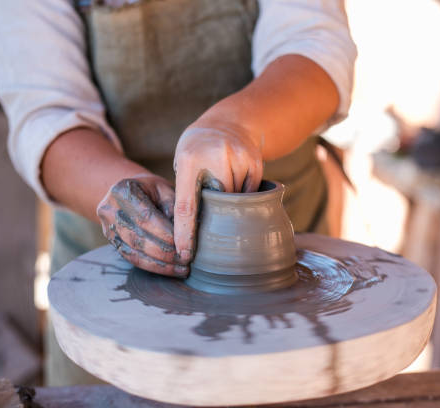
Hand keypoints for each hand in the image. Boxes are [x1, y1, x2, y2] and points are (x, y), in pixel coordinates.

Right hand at [97, 173, 188, 276]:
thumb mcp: (166, 189)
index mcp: (122, 191)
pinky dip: (152, 266)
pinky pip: (132, 259)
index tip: (185, 245)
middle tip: (186, 260)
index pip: (146, 217)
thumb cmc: (154, 190)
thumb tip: (185, 235)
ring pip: (134, 252)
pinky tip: (170, 270)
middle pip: (138, 237)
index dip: (166, 234)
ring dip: (160, 264)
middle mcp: (109, 210)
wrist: (132, 191)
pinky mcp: (112, 242)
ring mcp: (107, 228)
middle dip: (165, 252)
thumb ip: (174, 208)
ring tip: (182, 269)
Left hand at [173, 123, 262, 262]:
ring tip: (223, 187)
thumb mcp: (183, 163)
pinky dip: (242, 195)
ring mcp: (238, 159)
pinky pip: (249, 193)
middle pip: (216, 205)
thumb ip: (186, 191)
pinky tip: (236, 180)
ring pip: (235, 201)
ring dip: (229, 203)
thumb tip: (187, 232)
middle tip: (210, 220)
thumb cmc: (197, 150)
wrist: (228, 123)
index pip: (186, 205)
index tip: (184, 254)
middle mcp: (215, 157)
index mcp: (189, 160)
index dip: (185, 232)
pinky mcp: (255, 163)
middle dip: (212, 216)